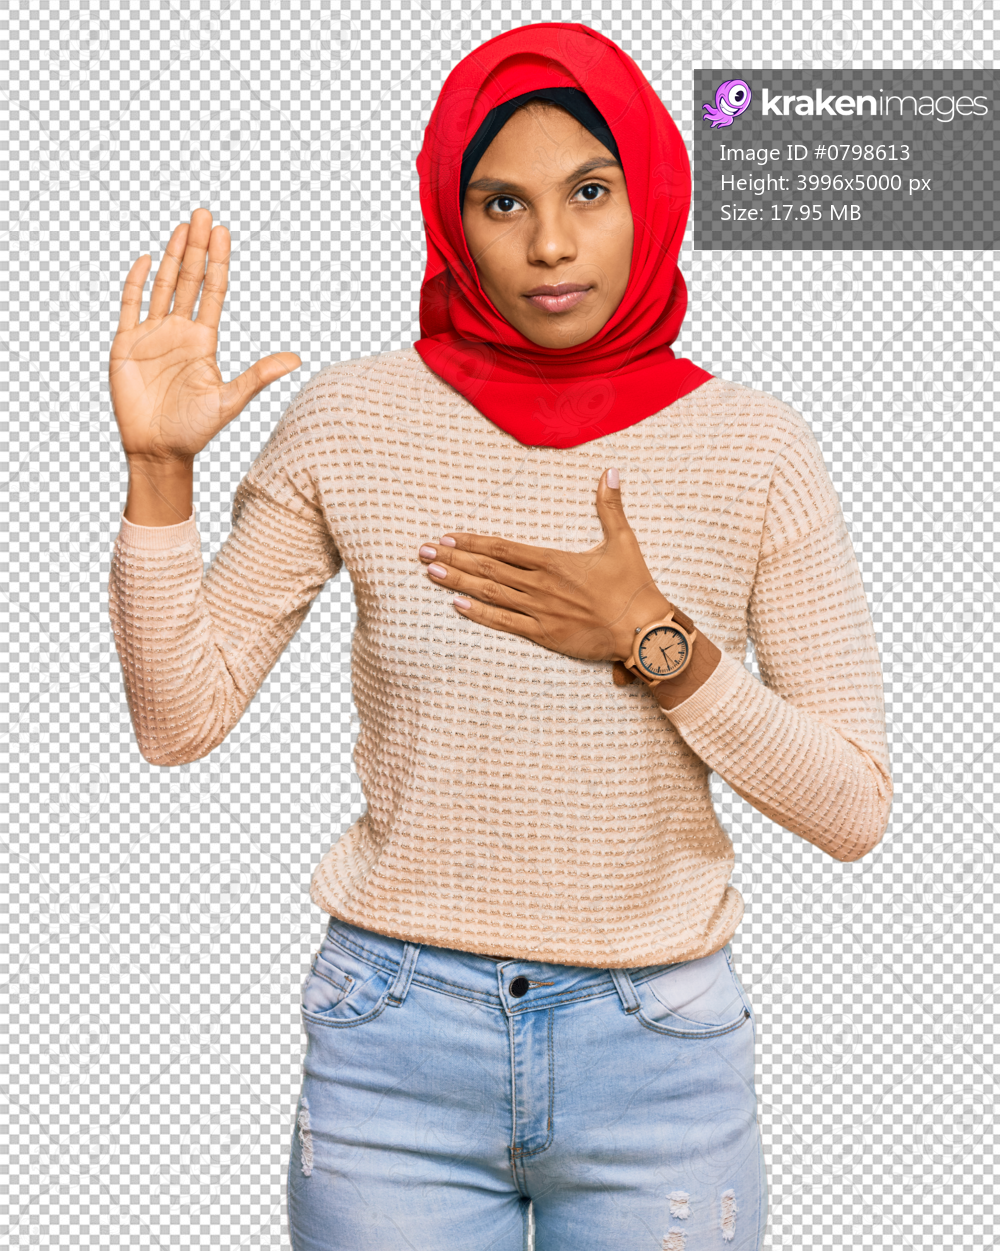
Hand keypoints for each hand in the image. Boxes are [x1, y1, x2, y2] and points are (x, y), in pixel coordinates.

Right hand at [109, 207, 300, 464]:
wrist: (159, 450)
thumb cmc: (195, 430)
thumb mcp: (230, 400)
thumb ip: (258, 376)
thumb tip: (297, 359)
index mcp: (204, 340)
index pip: (214, 292)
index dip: (218, 262)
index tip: (223, 232)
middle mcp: (179, 332)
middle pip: (190, 280)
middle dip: (197, 247)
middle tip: (204, 213)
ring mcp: (152, 335)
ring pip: (163, 286)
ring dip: (172, 256)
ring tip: (182, 226)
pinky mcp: (126, 345)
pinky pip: (130, 306)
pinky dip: (137, 283)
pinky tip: (147, 259)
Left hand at [416, 468, 721, 705]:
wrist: (643, 630)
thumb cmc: (634, 586)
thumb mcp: (623, 541)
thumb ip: (610, 506)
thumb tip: (611, 471)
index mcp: (553, 561)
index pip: (503, 549)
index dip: (472, 543)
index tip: (447, 536)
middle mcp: (540, 585)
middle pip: (487, 569)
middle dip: (452, 559)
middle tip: (422, 552)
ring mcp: (539, 611)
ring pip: (490, 593)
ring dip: (457, 583)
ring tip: (431, 573)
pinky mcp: (544, 635)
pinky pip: (505, 623)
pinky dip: (479, 614)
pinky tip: (457, 606)